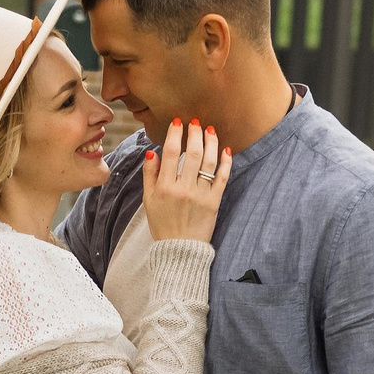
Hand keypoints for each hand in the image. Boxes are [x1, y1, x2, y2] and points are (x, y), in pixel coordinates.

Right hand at [141, 118, 231, 245]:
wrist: (180, 250)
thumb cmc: (162, 224)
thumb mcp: (148, 200)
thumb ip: (150, 175)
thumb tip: (153, 151)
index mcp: (164, 188)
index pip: (170, 153)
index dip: (174, 134)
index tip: (177, 122)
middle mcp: (182, 189)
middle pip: (191, 153)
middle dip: (194, 133)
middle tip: (195, 122)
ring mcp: (200, 196)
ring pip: (208, 162)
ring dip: (210, 143)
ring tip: (210, 130)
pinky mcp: (214, 202)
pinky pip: (222, 178)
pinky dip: (225, 162)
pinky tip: (225, 150)